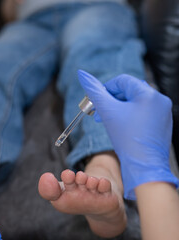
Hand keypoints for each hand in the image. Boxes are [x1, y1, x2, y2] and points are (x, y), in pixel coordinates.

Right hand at [78, 70, 178, 199]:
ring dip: (119, 109)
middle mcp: (159, 100)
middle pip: (129, 91)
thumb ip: (94, 91)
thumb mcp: (108, 112)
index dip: (106, 89)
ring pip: (135, 103)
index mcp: (149, 93)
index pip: (122, 81)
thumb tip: (82, 74)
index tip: (96, 101)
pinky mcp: (162, 123)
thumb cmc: (127, 140)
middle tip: (100, 113)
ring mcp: (163, 112)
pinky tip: (122, 127)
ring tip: (109, 121)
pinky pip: (143, 113)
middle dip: (112, 101)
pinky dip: (130, 116)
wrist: (144, 167)